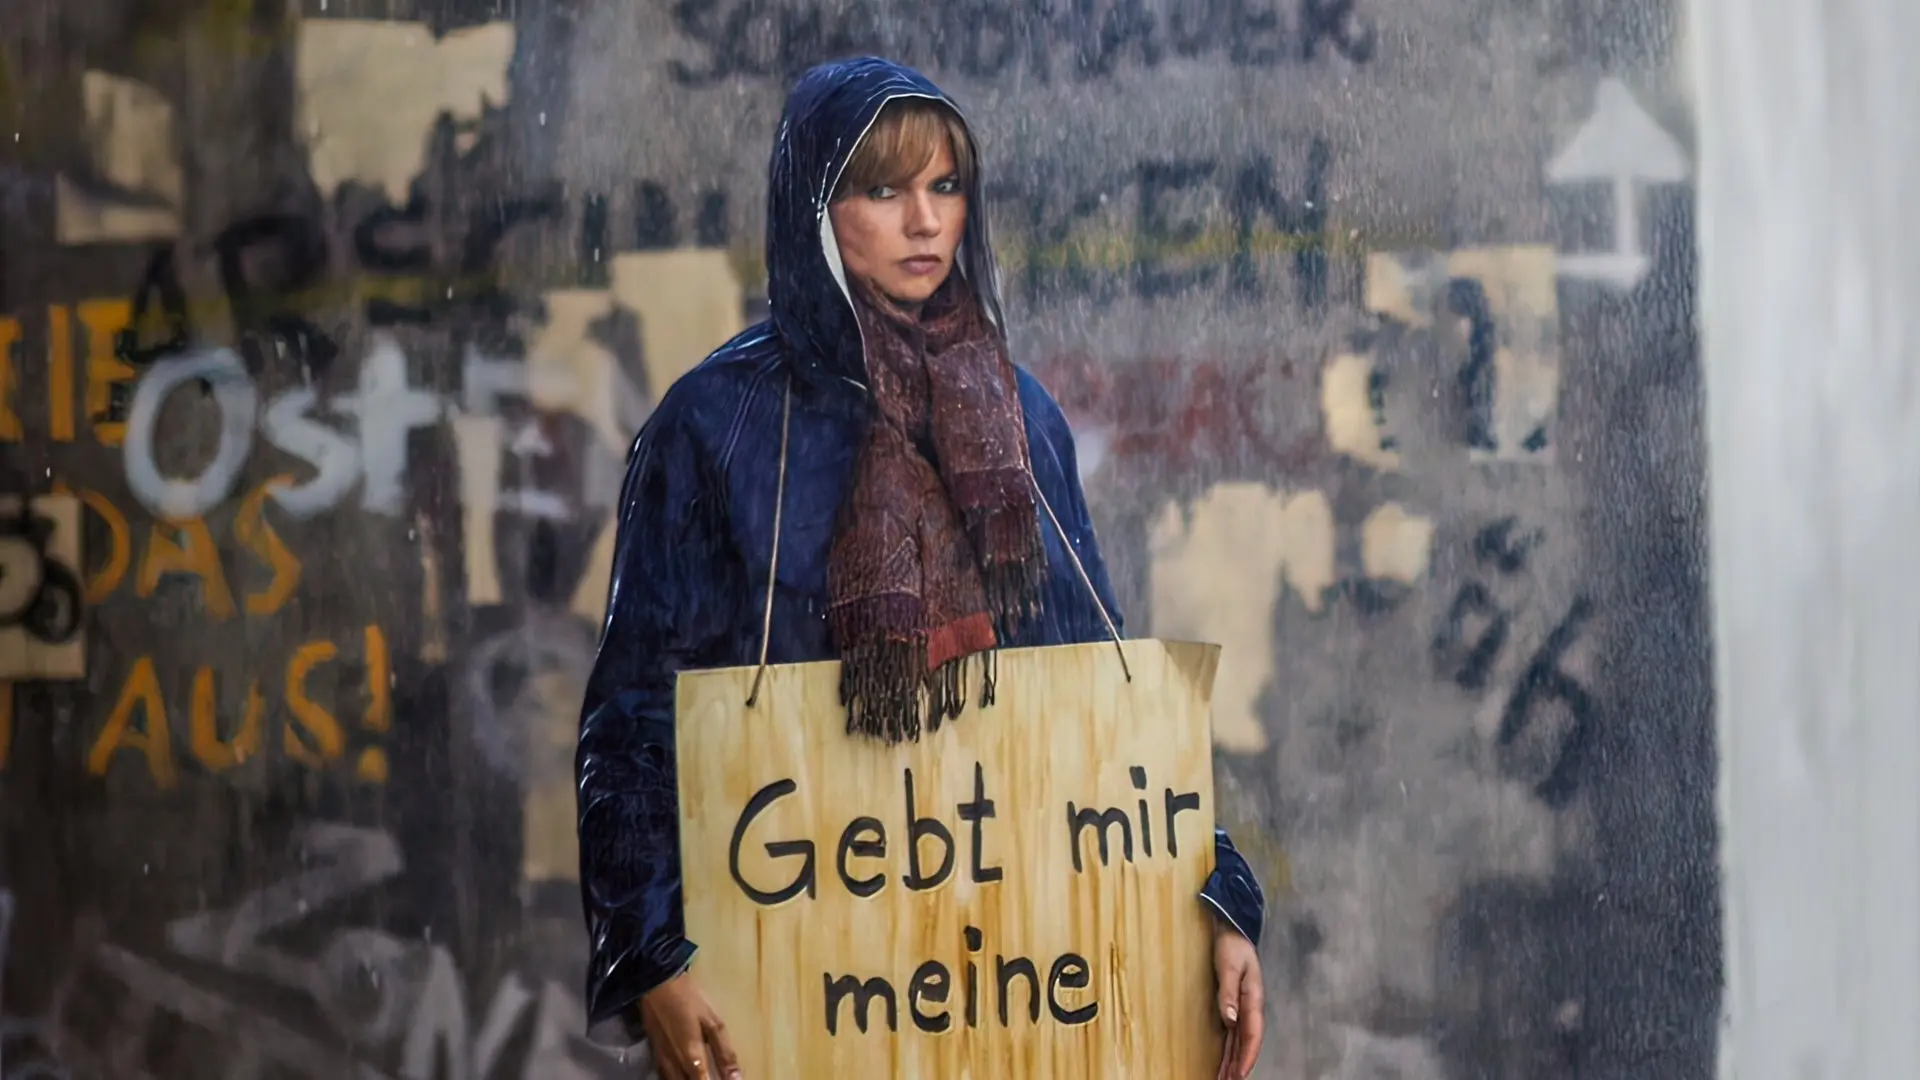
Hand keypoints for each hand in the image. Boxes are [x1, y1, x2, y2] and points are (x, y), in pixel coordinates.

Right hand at [637, 971, 740, 1079]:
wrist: (655, 984)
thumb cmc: (687, 1000)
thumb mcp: (712, 1023)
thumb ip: (724, 1053)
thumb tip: (737, 1079)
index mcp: (692, 1058)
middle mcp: (674, 1066)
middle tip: (714, 1075)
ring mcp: (662, 1062)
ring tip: (704, 1074)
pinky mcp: (655, 1055)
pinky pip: (666, 1077)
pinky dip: (678, 1078)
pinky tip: (687, 1073)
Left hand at [1213, 925, 1264, 1079]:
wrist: (1233, 932)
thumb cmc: (1232, 947)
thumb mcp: (1230, 966)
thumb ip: (1229, 992)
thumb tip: (1230, 1020)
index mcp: (1254, 999)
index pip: (1252, 1034)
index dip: (1248, 1056)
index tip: (1241, 1074)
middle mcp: (1251, 1008)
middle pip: (1247, 1043)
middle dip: (1240, 1065)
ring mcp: (1243, 1009)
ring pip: (1240, 1042)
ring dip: (1234, 1062)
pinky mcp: (1234, 1007)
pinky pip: (1233, 1034)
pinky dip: (1229, 1050)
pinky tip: (1224, 1063)